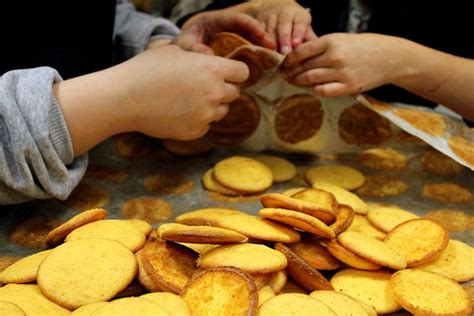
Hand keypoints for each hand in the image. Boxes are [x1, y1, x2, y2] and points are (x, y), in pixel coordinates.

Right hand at [119, 45, 249, 139]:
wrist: (125, 98)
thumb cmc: (146, 69)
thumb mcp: (174, 50)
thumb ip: (198, 53)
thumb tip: (212, 56)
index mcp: (212, 69)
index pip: (243, 72)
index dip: (235, 72)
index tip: (228, 74)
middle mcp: (214, 93)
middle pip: (235, 93)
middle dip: (222, 89)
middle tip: (202, 87)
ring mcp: (206, 115)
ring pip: (222, 111)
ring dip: (212, 105)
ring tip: (189, 100)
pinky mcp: (196, 131)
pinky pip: (206, 125)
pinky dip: (198, 120)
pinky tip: (179, 113)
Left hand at [173, 11, 275, 54]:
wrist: (174, 63)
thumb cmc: (178, 51)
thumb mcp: (183, 48)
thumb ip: (193, 49)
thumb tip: (208, 54)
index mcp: (211, 22)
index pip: (234, 19)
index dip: (250, 25)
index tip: (261, 34)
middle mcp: (222, 29)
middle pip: (245, 28)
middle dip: (260, 35)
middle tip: (272, 46)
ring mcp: (227, 40)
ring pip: (247, 39)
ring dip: (260, 46)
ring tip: (271, 56)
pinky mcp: (229, 51)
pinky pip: (244, 50)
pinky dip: (254, 56)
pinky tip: (262, 64)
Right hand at [256, 0, 315, 53]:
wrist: (276, 7)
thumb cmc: (295, 24)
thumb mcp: (305, 28)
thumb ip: (309, 40)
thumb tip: (317, 55)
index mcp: (299, 15)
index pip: (300, 23)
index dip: (298, 33)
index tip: (297, 44)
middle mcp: (284, 13)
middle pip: (283, 26)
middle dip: (284, 40)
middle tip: (285, 53)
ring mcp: (270, 17)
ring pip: (270, 30)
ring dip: (271, 44)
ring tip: (273, 57)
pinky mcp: (258, 22)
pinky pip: (258, 32)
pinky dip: (259, 43)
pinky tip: (262, 54)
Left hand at [283, 33, 405, 95]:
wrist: (390, 57)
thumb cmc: (364, 47)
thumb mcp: (342, 39)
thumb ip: (322, 47)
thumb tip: (298, 56)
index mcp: (331, 41)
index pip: (301, 51)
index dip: (289, 59)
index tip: (284, 64)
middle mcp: (334, 56)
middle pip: (303, 66)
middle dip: (291, 72)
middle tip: (285, 75)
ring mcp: (341, 72)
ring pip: (310, 79)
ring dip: (299, 81)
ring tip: (294, 82)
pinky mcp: (348, 86)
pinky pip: (323, 90)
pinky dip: (315, 89)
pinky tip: (314, 88)